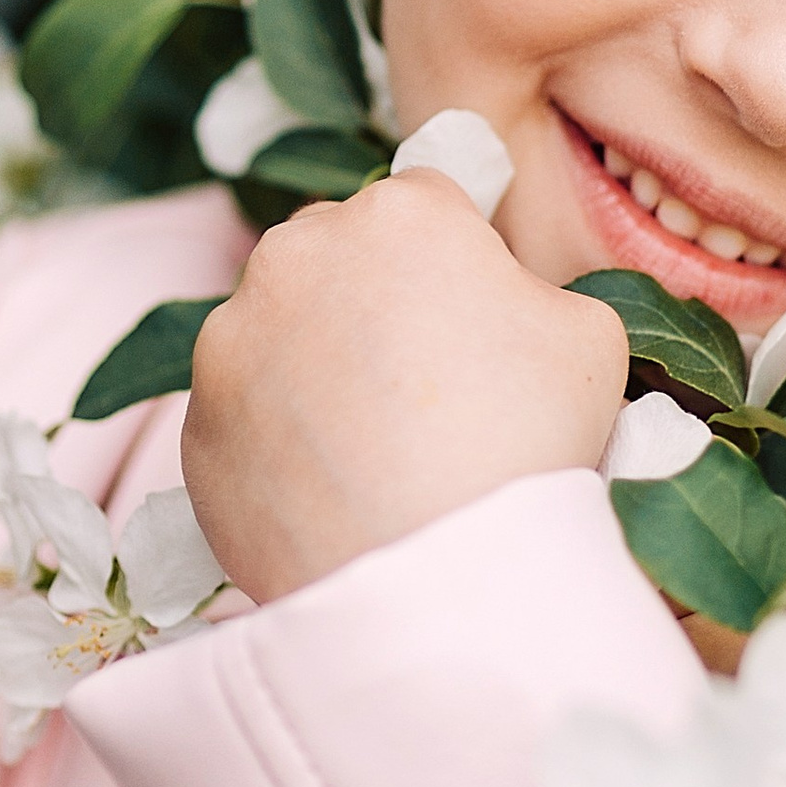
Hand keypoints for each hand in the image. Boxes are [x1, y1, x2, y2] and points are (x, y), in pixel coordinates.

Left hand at [180, 167, 628, 600]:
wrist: (440, 582)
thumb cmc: (526, 443)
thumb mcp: (589, 336)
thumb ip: (533, 292)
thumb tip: (499, 306)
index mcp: (396, 213)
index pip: (427, 204)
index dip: (457, 261)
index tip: (471, 320)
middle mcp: (295, 255)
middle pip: (336, 258)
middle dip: (369, 303)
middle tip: (422, 388)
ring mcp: (230, 342)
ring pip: (277, 335)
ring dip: (315, 370)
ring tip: (374, 449)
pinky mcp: (196, 427)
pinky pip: (244, 418)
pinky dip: (279, 443)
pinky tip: (333, 491)